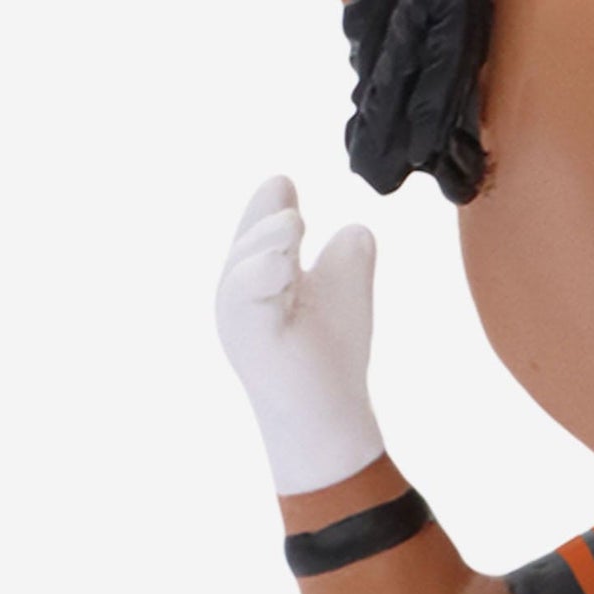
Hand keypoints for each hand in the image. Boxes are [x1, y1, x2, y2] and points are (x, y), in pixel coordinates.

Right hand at [217, 176, 385, 496]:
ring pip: (242, 264)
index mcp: (258, 276)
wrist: (331, 410)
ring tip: (295, 226)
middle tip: (297, 216)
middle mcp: (240, 295)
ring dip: (268, 239)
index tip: (284, 182)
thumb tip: (353, 225)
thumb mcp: (344, 288)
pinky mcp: (249, 340)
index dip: (269, 202)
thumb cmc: (331, 353)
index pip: (258, 227)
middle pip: (246, 240)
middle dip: (267, 216)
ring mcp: (240, 319)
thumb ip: (348, 252)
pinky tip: (285, 265)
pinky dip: (263, 274)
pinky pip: (246, 298)